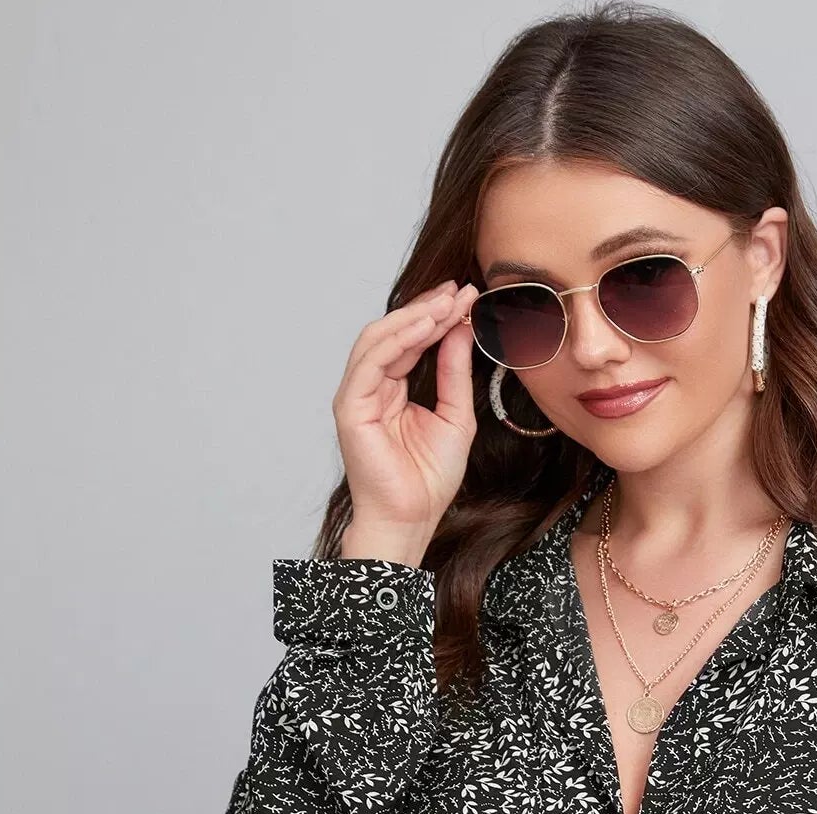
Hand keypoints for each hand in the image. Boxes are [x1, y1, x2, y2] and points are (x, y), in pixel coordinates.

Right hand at [331, 279, 479, 556]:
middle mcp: (372, 387)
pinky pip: (372, 360)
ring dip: (414, 317)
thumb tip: (459, 329)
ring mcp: (358, 395)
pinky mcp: (350, 406)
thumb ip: (454, 373)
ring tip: (447, 302)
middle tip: (459, 291)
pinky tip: (426, 325)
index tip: (466, 297)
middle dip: (428, 309)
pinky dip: (398, 338)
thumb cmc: (428, 479)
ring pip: (380, 339)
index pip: (413, 341)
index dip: (438, 317)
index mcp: (394, 390)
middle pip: (396, 333)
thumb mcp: (455, 416)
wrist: (411, 518)